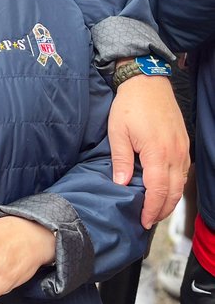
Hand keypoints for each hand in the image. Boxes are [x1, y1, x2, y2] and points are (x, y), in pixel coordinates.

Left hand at [108, 73, 189, 228]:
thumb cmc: (130, 106)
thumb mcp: (118, 132)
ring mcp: (182, 149)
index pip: (158, 191)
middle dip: (162, 210)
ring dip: (170, 199)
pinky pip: (183, 171)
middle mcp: (175, 154)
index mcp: (158, 153)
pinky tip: (165, 189)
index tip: (143, 221)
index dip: (152, 209)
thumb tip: (121, 183)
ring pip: (180, 183)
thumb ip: (121, 160)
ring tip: (156, 209)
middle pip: (173, 192)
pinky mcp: (183, 144)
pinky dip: (175, 185)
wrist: (147, 82)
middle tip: (148, 221)